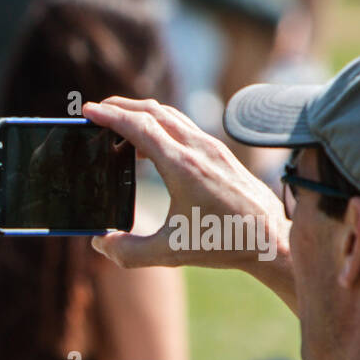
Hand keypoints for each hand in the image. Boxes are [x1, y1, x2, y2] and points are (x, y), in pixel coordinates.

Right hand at [82, 97, 294, 308]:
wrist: (270, 237)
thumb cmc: (223, 243)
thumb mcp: (169, 253)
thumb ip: (127, 252)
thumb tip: (100, 243)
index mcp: (182, 167)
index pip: (140, 128)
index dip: (110, 116)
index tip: (89, 111)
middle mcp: (198, 149)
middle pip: (154, 111)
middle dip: (121, 106)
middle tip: (96, 111)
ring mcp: (211, 147)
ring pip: (170, 115)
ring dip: (141, 113)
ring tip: (119, 122)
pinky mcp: (220, 153)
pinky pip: (183, 126)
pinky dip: (159, 124)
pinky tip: (150, 144)